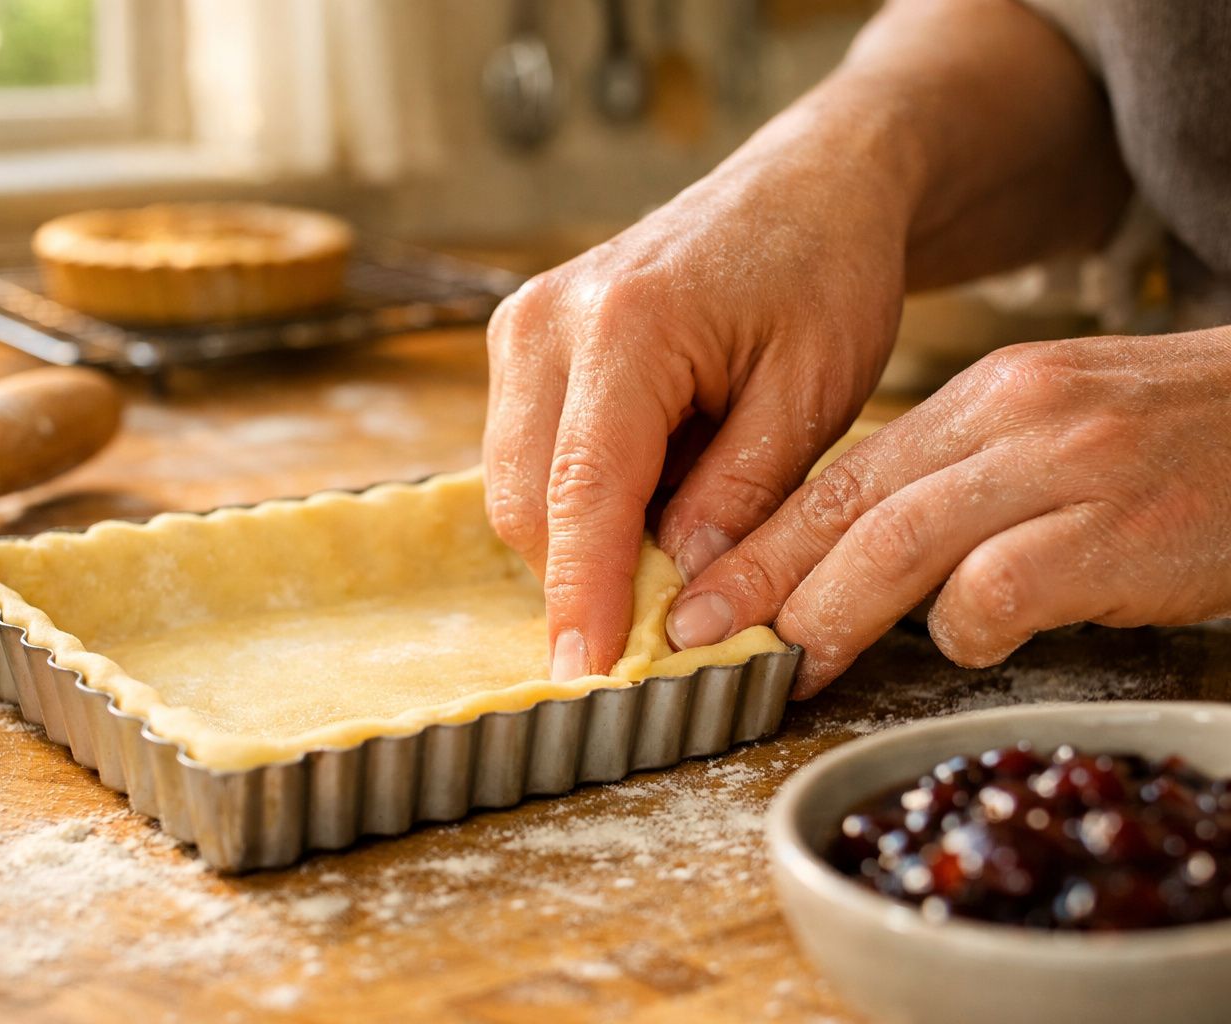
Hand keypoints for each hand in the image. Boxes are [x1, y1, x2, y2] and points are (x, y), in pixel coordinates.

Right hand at [484, 103, 912, 680]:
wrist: (802, 187)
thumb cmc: (823, 273)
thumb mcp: (814, 393)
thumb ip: (742, 496)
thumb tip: (680, 592)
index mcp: (626, 325)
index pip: (583, 493)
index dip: (582, 596)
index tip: (586, 679)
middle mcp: (548, 321)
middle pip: (525, 501)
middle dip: (583, 577)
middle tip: (668, 624)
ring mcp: (522, 327)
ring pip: (515, 486)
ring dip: (582, 538)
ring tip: (679, 531)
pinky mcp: (521, 343)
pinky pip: (526, 457)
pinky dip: (579, 501)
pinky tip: (653, 489)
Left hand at [671, 327, 1230, 694]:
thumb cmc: (1170, 448)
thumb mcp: (1050, 437)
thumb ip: (956, 485)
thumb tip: (850, 564)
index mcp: (983, 396)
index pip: (841, 474)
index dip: (759, 540)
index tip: (700, 595)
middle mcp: (1010, 417)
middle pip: (850, 505)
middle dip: (762, 579)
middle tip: (700, 636)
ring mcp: (1064, 468)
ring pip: (901, 543)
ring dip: (831, 612)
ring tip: (790, 664)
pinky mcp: (1115, 528)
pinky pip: (1001, 587)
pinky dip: (968, 627)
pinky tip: (974, 640)